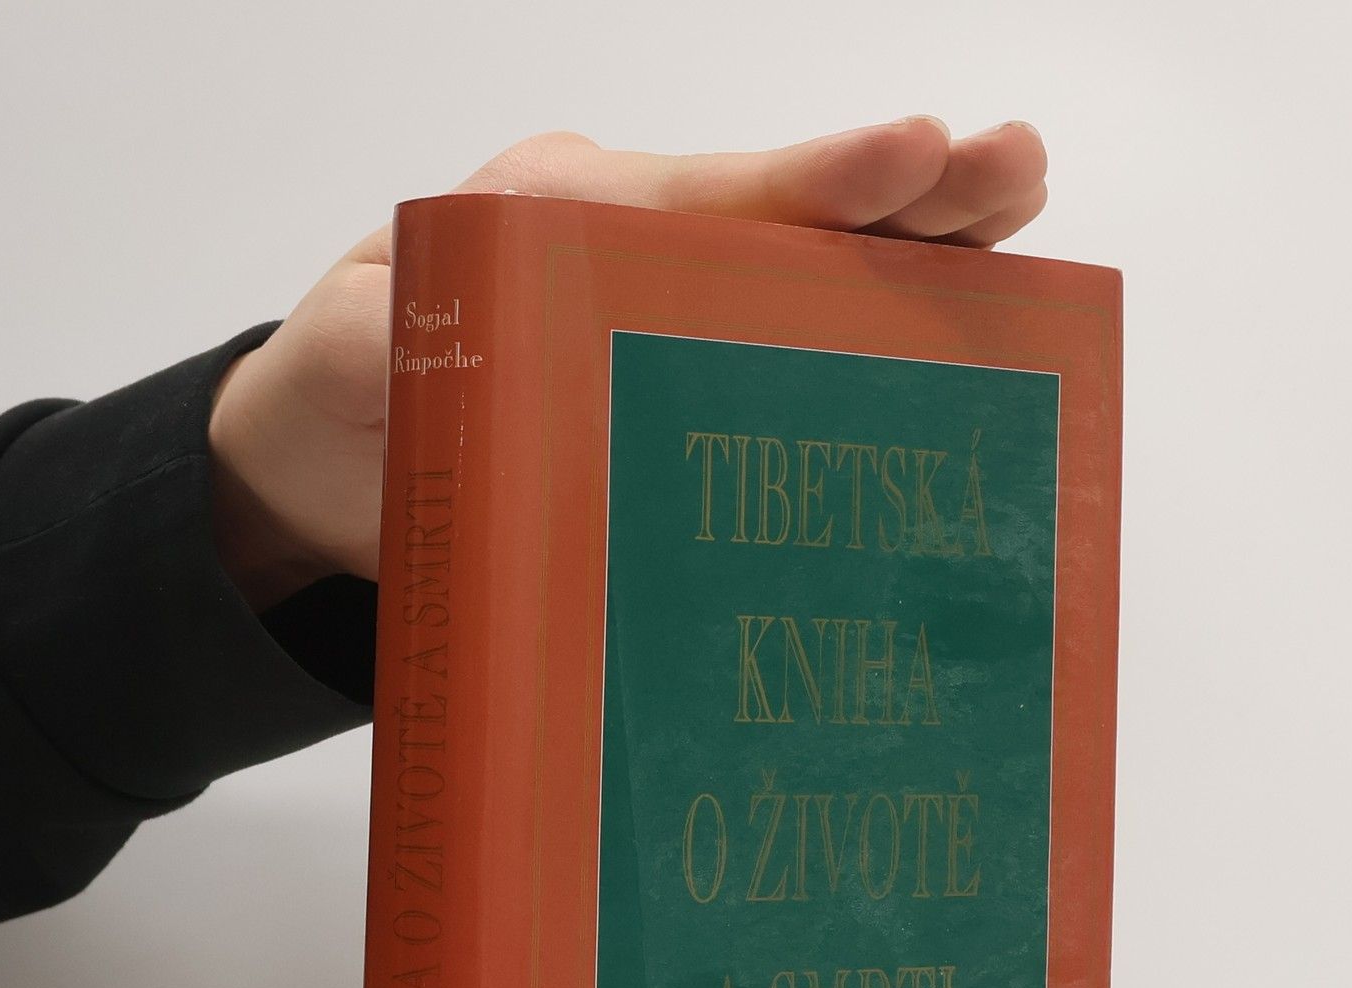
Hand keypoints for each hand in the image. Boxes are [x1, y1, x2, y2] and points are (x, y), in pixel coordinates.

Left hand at [208, 120, 1048, 608]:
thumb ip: (404, 333)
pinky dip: (886, 340)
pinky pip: (798, 359)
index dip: (807, 183)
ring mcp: (673, 317)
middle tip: (1014, 166)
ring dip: (923, 253)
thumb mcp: (345, 353)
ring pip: (815, 277)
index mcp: (560, 221)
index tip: (907, 153)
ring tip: (1023, 220)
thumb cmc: (338, 394)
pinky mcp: (688, 390)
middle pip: (788, 217)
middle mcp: (636, 250)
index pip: (702, 195)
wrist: (328, 471)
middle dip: (905, 191)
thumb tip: (470, 337)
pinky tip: (967, 340)